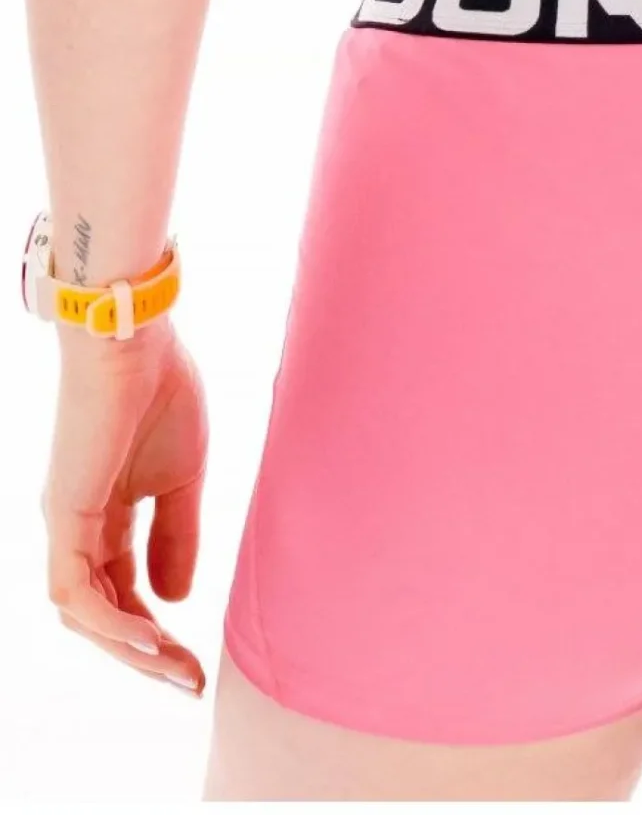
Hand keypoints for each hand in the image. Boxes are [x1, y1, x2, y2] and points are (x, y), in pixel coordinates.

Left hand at [43, 320, 207, 694]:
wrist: (136, 338)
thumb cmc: (160, 389)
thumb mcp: (182, 476)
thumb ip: (176, 534)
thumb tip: (177, 596)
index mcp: (103, 517)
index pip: (123, 594)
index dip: (158, 632)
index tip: (198, 661)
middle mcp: (76, 529)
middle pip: (102, 615)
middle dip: (146, 656)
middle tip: (190, 682)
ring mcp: (65, 525)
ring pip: (84, 615)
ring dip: (129, 650)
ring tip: (175, 669)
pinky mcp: (64, 516)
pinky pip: (76, 592)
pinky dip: (112, 621)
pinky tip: (152, 637)